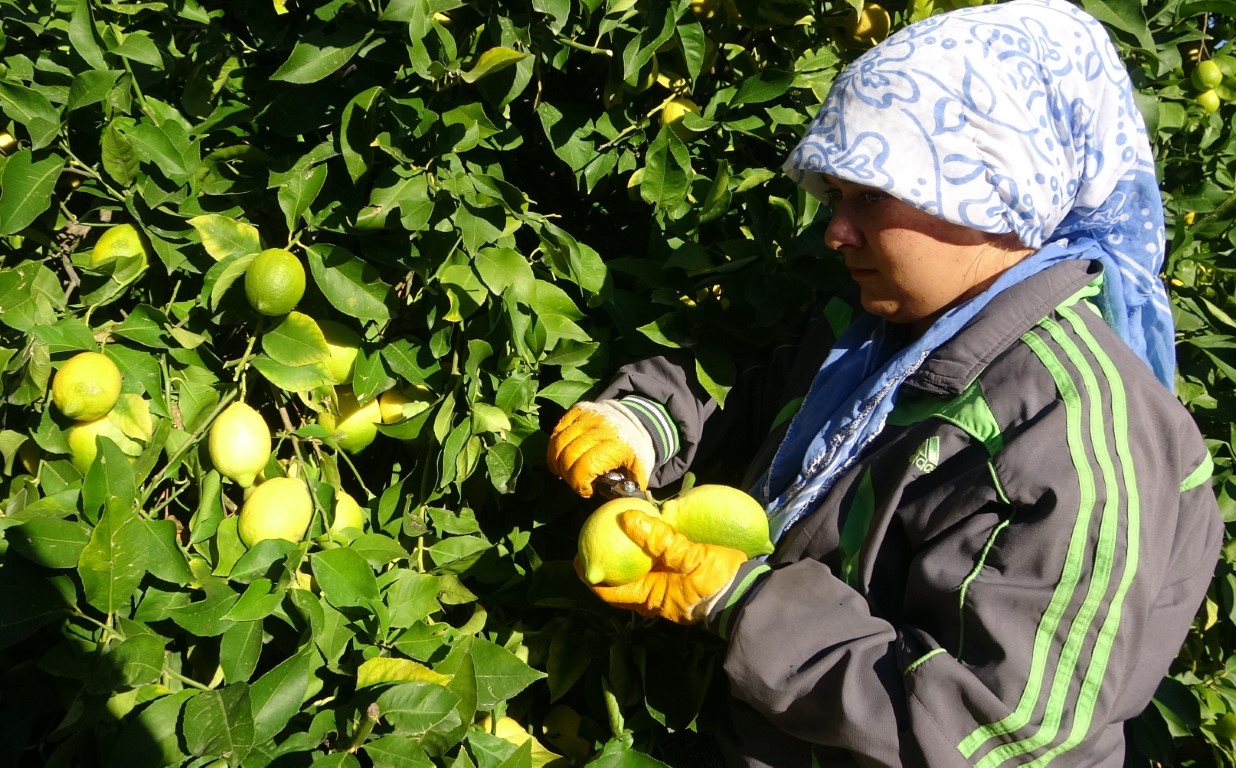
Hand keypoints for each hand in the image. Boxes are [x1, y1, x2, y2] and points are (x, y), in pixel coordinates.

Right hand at [546, 401, 654, 497]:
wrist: (636, 419)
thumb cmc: (635, 450)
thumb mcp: (639, 470)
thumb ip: (628, 489)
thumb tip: (616, 505)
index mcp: (617, 445)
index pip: (585, 467)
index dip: (579, 484)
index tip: (586, 490)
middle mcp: (600, 428)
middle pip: (568, 455)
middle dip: (567, 475)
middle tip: (573, 482)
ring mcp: (588, 416)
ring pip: (558, 442)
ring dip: (556, 462)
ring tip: (563, 472)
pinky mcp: (578, 409)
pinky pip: (557, 430)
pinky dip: (554, 447)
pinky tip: (560, 458)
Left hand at [580, 510, 747, 624]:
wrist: (748, 594)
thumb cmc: (719, 581)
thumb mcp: (690, 557)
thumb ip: (660, 539)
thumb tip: (627, 518)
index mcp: (652, 597)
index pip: (610, 592)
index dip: (590, 576)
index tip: (577, 557)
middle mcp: (655, 600)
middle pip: (620, 585)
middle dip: (605, 566)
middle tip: (594, 541)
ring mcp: (667, 594)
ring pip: (636, 578)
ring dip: (625, 561)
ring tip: (616, 536)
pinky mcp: (679, 585)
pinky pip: (653, 572)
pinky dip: (644, 557)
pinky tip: (645, 537)